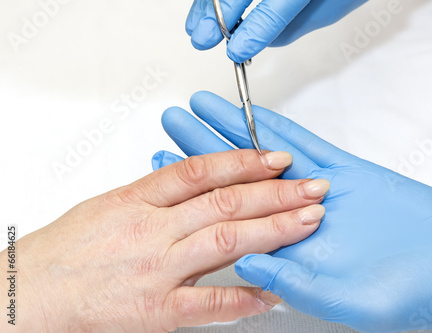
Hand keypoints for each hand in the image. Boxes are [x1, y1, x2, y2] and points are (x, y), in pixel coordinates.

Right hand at [0, 150, 328, 331]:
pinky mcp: (157, 311)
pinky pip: (209, 303)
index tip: (275, 157)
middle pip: (223, 202)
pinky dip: (246, 297)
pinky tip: (276, 291)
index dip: (242, 160)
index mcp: (138, 200)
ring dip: (272, 231)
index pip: (199, 172)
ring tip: (307, 222)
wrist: (31, 295)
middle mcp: (152, 231)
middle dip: (273, 192)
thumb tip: (196, 178)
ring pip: (223, 242)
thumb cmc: (67, 250)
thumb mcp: (110, 205)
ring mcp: (157, 270)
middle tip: (312, 186)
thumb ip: (156, 193)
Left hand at [152, 91, 431, 332]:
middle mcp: (292, 217)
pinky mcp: (344, 172)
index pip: (226, 218)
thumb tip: (244, 261)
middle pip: (235, 181)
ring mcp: (316, 190)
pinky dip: (275, 130)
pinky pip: (304, 145)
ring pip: (262, 157)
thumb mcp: (340, 296)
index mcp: (285, 251)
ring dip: (227, 133)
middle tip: (172, 124)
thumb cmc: (405, 294)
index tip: (165, 170)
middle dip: (199, 152)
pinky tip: (250, 114)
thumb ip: (291, 276)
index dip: (194, 193)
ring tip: (198, 108)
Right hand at [186, 0, 367, 62]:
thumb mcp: (331, 7)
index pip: (275, 8)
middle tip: (203, 39)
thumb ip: (293, 25)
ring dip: (207, 3)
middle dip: (219, 16)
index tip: (237, 53)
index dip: (253, 32)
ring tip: (197, 27)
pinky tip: (203, 7)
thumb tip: (257, 40)